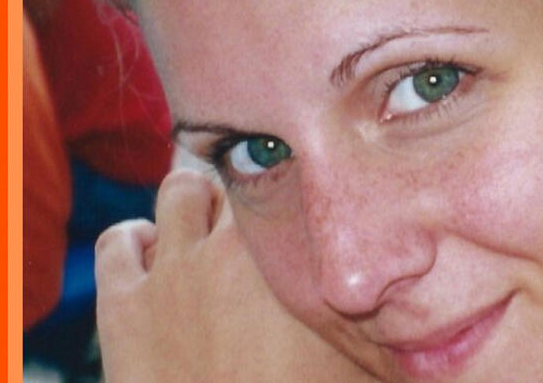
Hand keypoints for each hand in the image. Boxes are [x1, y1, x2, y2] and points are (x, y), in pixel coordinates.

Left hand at [95, 169, 377, 381]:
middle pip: (236, 179)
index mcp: (284, 255)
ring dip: (195, 206)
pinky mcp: (122, 306)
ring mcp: (168, 273)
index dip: (297, 193)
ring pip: (178, 191)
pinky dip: (137, 241)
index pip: (290, 180)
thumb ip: (384, 328)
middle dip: (250, 196)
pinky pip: (119, 240)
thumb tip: (423, 321)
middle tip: (262, 228)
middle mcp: (224, 248)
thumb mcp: (360, 366)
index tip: (303, 208)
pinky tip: (157, 259)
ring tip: (212, 234)